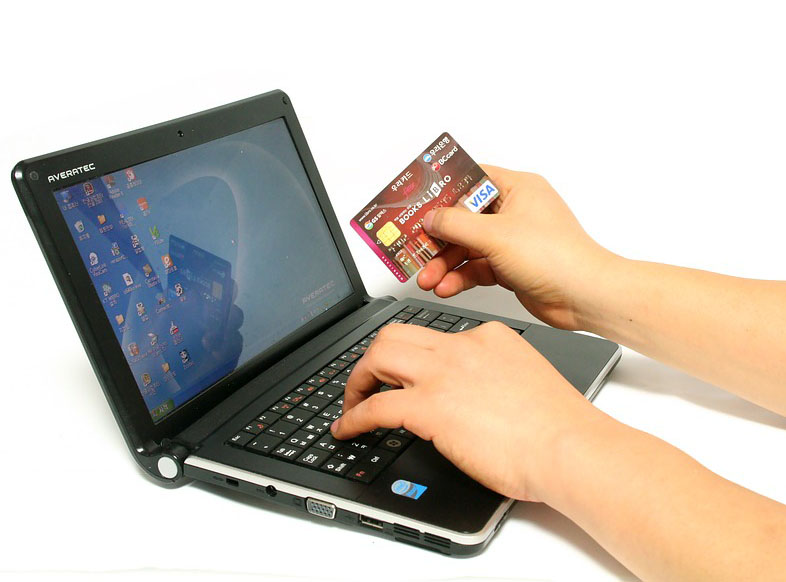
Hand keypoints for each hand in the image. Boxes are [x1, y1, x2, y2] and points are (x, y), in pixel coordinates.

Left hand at [331, 322, 604, 501]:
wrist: (569, 447)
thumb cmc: (559, 426)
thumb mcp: (523, 380)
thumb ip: (491, 378)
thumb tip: (467, 398)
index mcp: (487, 337)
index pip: (433, 335)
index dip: (410, 358)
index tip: (402, 374)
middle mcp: (460, 347)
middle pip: (395, 334)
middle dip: (373, 359)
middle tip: (367, 384)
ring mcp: (443, 373)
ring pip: (378, 356)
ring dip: (358, 380)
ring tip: (352, 403)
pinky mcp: (429, 406)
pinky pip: (375, 406)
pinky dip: (353, 417)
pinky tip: (347, 430)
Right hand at [417, 166, 615, 329]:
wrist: (583, 296)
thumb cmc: (556, 256)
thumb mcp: (495, 235)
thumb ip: (456, 224)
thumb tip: (431, 218)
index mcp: (517, 188)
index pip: (470, 179)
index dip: (441, 190)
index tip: (417, 201)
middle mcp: (514, 211)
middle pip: (463, 218)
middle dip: (438, 238)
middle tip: (415, 249)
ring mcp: (512, 240)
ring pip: (467, 247)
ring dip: (445, 263)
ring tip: (427, 278)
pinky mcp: (511, 266)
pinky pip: (476, 268)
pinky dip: (460, 277)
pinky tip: (446, 286)